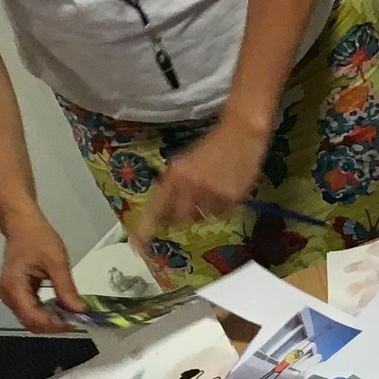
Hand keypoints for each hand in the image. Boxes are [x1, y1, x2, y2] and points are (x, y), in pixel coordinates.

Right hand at [0, 211, 81, 331]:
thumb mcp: (56, 261)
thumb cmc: (37, 237)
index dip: (55, 324)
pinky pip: (30, 310)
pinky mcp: (16, 293)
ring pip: (31, 319)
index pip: (33, 318)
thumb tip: (78, 310)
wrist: (22, 223)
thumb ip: (66, 288)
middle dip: (54, 324)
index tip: (75, 322)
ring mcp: (10, 296)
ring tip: (71, 314)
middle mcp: (8, 296)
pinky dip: (46, 312)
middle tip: (76, 320)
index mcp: (14, 287)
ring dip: (51, 320)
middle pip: (31, 322)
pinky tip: (61, 308)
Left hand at [136, 119, 268, 240]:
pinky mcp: (231, 200)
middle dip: (181, 216)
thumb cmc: (211, 144)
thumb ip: (173, 183)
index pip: (156, 207)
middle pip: (179, 219)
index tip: (137, 245)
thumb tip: (165, 210)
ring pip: (202, 217)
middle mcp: (191, 188)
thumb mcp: (184, 160)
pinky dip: (221, 207)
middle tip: (189, 206)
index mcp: (175, 175)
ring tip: (213, 189)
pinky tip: (226, 189)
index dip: (146, 228)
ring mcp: (211, 195)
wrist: (242, 134)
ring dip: (204, 210)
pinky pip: (221, 214)